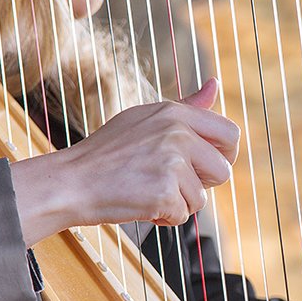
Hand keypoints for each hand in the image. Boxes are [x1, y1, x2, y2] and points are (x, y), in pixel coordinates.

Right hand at [10, 79, 238, 245]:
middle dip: (203, 185)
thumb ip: (187, 106)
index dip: (223, 156)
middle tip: (171, 182)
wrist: (71, 182)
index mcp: (175, 113)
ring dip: (178, 203)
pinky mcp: (164, 191)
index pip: (230, 134)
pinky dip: (163, 217)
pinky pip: (182, 215)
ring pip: (201, 198)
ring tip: (147, 191)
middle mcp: (177, 133)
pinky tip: (139, 203)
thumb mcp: (146, 118)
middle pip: (224, 171)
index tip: (205, 167)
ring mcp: (172, 162)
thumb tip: (216, 83)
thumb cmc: (107, 153)